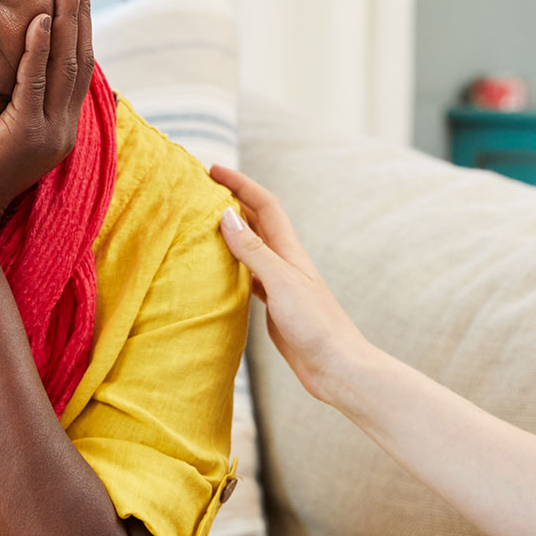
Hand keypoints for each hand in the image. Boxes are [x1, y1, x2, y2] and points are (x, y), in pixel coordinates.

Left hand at [0, 0, 91, 231]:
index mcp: (58, 125)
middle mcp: (62, 128)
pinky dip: (38, 50)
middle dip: (81, 9)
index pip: (77, 63)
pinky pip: (34, 84)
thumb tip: (10, 64)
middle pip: (80, 56)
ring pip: (65, 64)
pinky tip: (39, 19)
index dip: (80, 21)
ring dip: (68, 18)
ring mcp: (48, 133)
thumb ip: (10, 99)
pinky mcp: (24, 137)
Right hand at [211, 164, 371, 404]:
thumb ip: (253, 250)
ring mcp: (279, 283)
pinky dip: (229, 265)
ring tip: (199, 223)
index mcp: (289, 250)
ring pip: (250, 247)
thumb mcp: (281, 282)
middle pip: (255, 221)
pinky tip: (215, 270)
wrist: (336, 366)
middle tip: (199, 190)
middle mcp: (284, 261)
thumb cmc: (315, 324)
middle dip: (231, 200)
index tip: (212, 169)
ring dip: (228, 232)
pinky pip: (247, 276)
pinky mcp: (274, 305)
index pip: (263, 203)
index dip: (240, 182)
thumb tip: (226, 214)